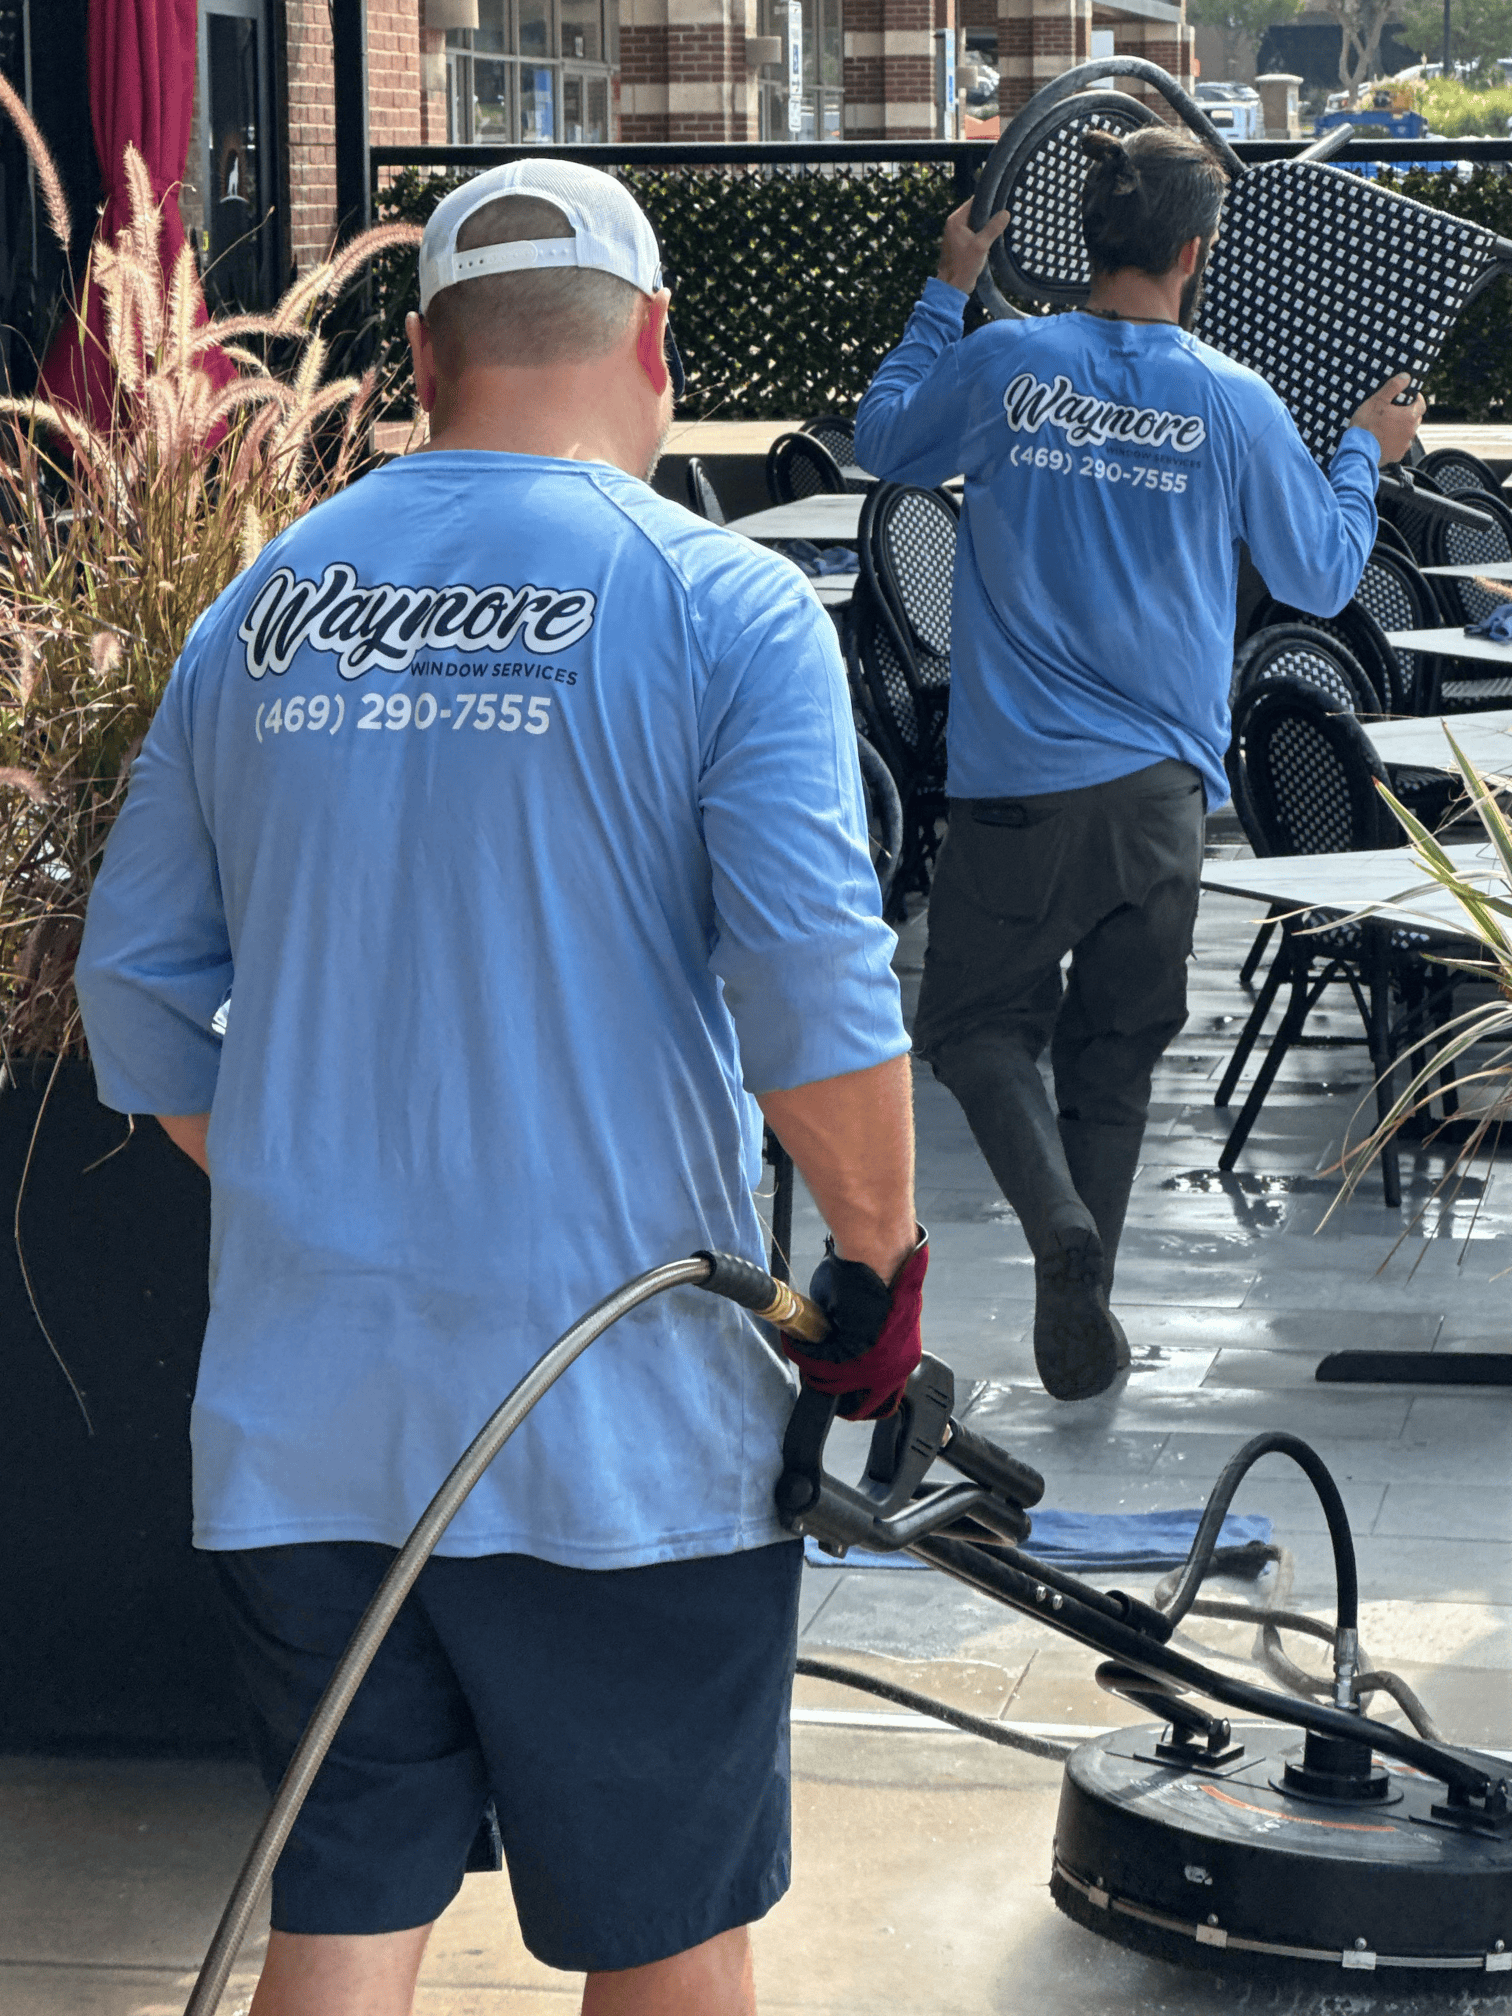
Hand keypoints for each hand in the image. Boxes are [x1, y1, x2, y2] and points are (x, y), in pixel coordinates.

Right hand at [782, 1230, 926, 1420]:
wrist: (879, 1253)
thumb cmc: (877, 1274)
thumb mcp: (873, 1320)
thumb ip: (859, 1342)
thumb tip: (837, 1351)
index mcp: (902, 1359)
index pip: (880, 1400)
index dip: (854, 1398)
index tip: (838, 1392)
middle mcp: (894, 1368)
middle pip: (855, 1403)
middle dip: (828, 1388)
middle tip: (812, 1374)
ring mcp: (876, 1363)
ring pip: (833, 1383)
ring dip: (811, 1369)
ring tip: (801, 1349)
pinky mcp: (854, 1350)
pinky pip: (820, 1363)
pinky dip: (804, 1354)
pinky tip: (798, 1341)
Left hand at [937, 198, 1011, 293]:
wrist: (952, 287)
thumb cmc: (963, 267)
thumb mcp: (981, 246)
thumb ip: (993, 228)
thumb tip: (1005, 213)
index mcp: (956, 220)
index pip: (975, 201)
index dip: (989, 200)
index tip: (1003, 201)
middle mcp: (955, 223)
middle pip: (977, 210)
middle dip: (991, 213)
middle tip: (1006, 214)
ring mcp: (958, 233)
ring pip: (977, 222)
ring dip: (989, 224)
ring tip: (1004, 224)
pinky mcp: (962, 243)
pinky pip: (976, 232)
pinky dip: (985, 233)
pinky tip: (996, 236)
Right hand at [1348, 373, 1425, 465]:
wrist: (1358, 452)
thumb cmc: (1366, 425)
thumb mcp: (1378, 400)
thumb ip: (1393, 387)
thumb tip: (1406, 377)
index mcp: (1409, 417)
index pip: (1422, 404)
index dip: (1417, 399)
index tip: (1410, 397)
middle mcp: (1411, 432)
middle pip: (1415, 419)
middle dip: (1408, 413)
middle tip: (1394, 411)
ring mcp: (1404, 445)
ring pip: (1407, 433)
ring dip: (1401, 428)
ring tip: (1386, 426)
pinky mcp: (1396, 456)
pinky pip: (1399, 446)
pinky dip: (1394, 442)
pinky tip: (1383, 440)